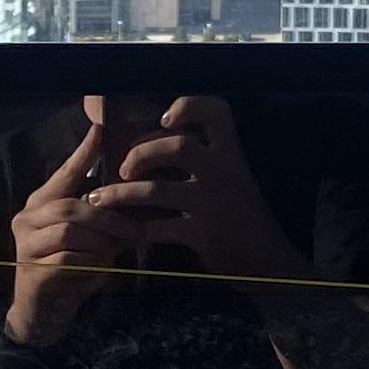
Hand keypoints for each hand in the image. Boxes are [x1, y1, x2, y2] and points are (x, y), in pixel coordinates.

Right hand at [3, 116, 114, 347]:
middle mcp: (27, 221)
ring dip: (101, 244)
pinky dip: (92, 265)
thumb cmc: (68, 273)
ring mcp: (25, 248)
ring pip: (70, 232)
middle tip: (135, 231)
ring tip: (114, 255)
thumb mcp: (87, 241)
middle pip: (71, 206)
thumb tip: (131, 196)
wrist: (42, 316)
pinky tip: (100, 272)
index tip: (100, 130)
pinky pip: (69, 260)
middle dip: (108, 218)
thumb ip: (98, 218)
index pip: (64, 175)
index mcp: (40, 206)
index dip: (82, 154)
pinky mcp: (32, 274)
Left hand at [84, 97, 304, 293]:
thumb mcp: (234, 180)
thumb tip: (154, 144)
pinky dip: (134, 230)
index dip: (189, 106)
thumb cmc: (243, 217)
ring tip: (99, 199)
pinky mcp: (203, 234)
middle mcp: (224, 173)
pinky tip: (120, 233)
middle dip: (141, 153)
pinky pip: (158, 228)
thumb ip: (205, 161)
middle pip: (177, 146)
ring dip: (121, 194)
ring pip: (157, 190)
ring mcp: (213, 204)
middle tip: (124, 169)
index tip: (166, 119)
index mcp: (232, 155)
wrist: (269, 262)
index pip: (218, 113)